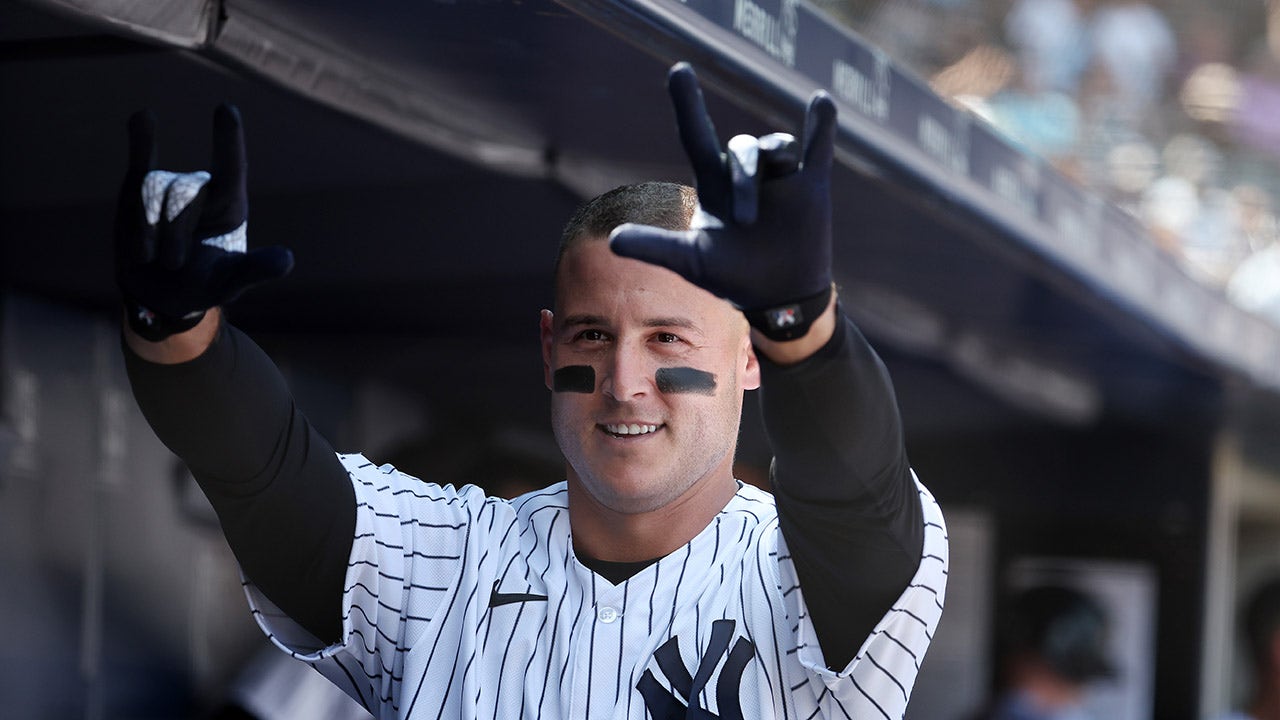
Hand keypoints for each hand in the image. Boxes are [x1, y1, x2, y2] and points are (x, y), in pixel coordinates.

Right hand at [115, 104, 292, 341]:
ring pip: (149, 191)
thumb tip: (286, 260)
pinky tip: (142, 117)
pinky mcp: (139, 188)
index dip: (228, 139)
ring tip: (150, 258)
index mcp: (230, 204)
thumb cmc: (204, 285)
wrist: (162, 293)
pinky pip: (140, 159)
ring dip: (145, 229)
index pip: (231, 166)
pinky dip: (141, 139)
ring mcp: (171, 187)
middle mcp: (203, 190)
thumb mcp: (230, 281)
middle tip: (172, 264)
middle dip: (172, 232)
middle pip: (183, 192)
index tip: (226, 110)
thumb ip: (255, 269)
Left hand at [610, 63, 836, 339]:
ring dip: (777, 160)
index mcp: (713, 184)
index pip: (696, 134)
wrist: (778, 297)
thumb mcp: (691, 263)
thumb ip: (656, 247)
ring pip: (777, 147)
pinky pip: (819, 146)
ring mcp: (780, 178)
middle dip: (745, 179)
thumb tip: (612, 239)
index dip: (688, 103)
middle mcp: (744, 174)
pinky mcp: (811, 186)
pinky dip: (822, 125)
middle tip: (746, 223)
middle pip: (741, 150)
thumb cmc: (730, 277)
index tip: (680, 69)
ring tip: (778, 190)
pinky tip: (821, 102)